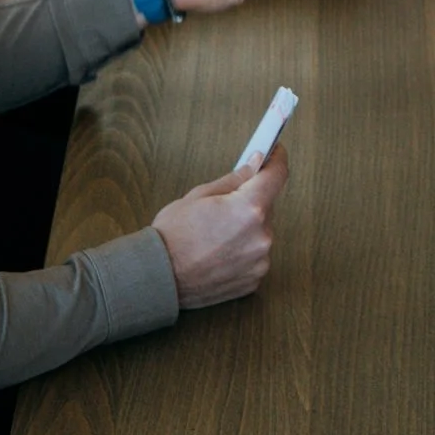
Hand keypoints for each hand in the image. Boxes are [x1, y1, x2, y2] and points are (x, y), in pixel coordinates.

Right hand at [154, 146, 289, 306]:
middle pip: (266, 207)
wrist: (157, 277)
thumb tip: (256, 164)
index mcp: (249, 208)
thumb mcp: (199, 195)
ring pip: (260, 233)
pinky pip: (254, 257)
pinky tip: (218, 254)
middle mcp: (261, 236)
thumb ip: (234, 179)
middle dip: (250, 201)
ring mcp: (259, 261)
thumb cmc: (172, 235)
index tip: (274, 153)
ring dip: (246, 229)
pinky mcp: (254, 280)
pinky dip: (241, 252)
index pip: (277, 175)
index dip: (276, 160)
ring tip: (215, 236)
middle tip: (223, 206)